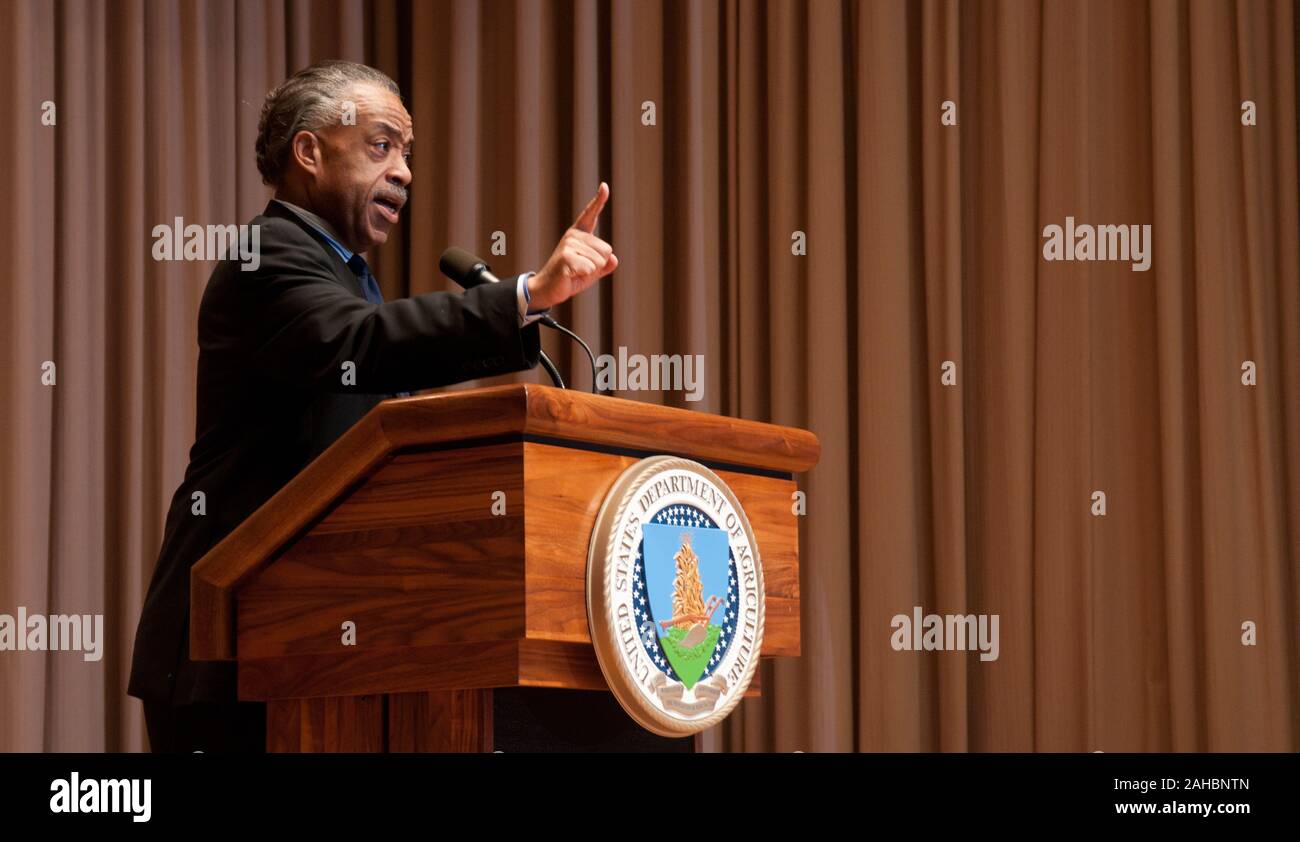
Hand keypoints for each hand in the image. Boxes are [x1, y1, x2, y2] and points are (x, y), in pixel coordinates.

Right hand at [527, 182, 617, 310]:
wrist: (549, 289)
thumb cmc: (571, 277)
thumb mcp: (592, 270)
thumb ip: (604, 265)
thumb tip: (613, 259)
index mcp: (580, 234)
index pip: (591, 214)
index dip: (599, 200)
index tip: (604, 186)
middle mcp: (574, 236)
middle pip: (606, 250)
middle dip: (598, 265)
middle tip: (580, 269)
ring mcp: (569, 245)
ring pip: (599, 261)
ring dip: (591, 272)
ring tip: (575, 272)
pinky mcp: (566, 257)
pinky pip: (590, 269)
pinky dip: (583, 277)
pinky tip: (570, 275)